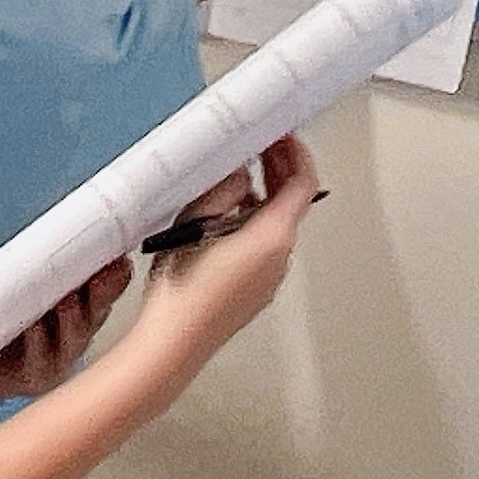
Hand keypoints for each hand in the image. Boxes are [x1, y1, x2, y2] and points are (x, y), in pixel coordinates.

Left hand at [0, 256, 131, 420]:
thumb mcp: (7, 280)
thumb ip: (32, 262)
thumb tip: (55, 226)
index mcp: (73, 309)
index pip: (104, 290)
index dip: (115, 272)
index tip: (118, 252)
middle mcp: (71, 336)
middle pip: (98, 314)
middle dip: (104, 292)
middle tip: (105, 271)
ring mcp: (55, 361)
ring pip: (76, 340)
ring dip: (74, 319)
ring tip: (68, 300)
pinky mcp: (33, 381)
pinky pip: (42, 362)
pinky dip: (40, 344)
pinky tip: (34, 329)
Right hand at [127, 136, 322, 372]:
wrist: (175, 342)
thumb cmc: (184, 287)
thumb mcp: (195, 221)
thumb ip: (221, 189)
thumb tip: (238, 173)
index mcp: (274, 237)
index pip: (303, 183)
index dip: (295, 153)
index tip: (280, 135)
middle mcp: (281, 258)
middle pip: (291, 204)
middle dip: (278, 171)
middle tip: (258, 147)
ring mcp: (270, 278)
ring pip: (276, 226)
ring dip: (262, 197)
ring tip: (233, 180)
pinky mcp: (255, 292)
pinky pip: (262, 248)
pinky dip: (252, 224)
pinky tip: (222, 220)